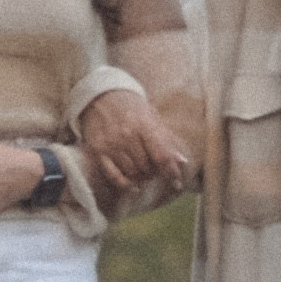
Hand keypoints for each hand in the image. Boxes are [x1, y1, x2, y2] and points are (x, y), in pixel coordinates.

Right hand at [77, 90, 190, 209]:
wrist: (101, 95)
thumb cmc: (132, 107)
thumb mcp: (152, 116)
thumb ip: (166, 140)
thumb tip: (182, 162)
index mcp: (144, 124)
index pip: (161, 155)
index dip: (171, 172)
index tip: (177, 182)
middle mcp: (126, 135)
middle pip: (147, 167)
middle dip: (155, 172)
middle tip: (156, 169)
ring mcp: (111, 144)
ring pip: (132, 173)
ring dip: (142, 177)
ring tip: (144, 171)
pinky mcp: (97, 151)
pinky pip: (114, 176)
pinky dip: (125, 184)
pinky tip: (133, 186)